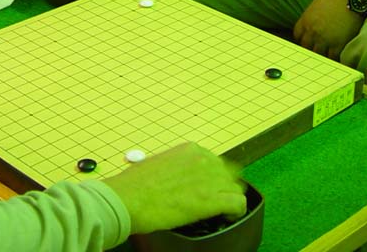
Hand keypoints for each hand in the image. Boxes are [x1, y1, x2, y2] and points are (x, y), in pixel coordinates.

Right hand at [102, 143, 245, 235]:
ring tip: (219, 211)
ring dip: (229, 199)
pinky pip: (238, 203)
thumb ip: (175, 167)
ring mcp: (209, 179)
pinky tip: (226, 216)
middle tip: (212, 201)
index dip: (212, 177)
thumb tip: (179, 178)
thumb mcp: (158, 164)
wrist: (128, 198)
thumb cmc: (135, 184)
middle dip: (222, 187)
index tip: (206, 188)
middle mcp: (203, 160)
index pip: (215, 162)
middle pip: (228, 174)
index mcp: (190, 150)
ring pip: (235, 188)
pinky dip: (235, 211)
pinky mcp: (211, 200)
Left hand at [292, 0, 363, 59]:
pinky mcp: (338, 45)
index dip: (303, 38)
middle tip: (317, 49)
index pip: (297, 35)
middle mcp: (313, 31)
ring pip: (318, 55)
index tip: (308, 40)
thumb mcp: (318, 3)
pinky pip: (332, 58)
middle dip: (311, 48)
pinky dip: (334, 59)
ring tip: (327, 55)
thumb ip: (312, 15)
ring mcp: (325, 40)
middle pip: (306, 47)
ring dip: (322, 55)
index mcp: (306, 20)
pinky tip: (337, 58)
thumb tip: (312, 22)